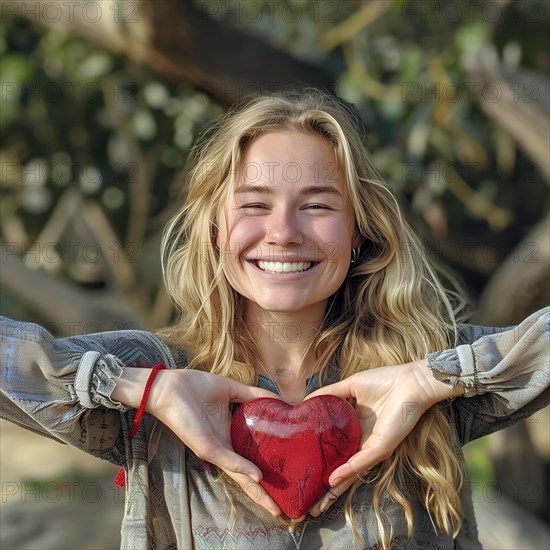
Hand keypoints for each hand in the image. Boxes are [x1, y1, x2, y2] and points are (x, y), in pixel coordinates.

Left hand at [118, 368, 282, 516]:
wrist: (170, 387)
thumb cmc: (195, 387)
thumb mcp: (231, 389)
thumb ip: (254, 394)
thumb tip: (277, 397)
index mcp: (229, 433)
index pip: (250, 455)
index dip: (266, 466)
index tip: (285, 477)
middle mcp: (224, 445)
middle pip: (246, 475)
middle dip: (263, 493)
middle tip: (282, 509)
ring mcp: (215, 449)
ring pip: (238, 476)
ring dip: (256, 491)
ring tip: (273, 506)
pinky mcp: (205, 447)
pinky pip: (226, 459)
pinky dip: (242, 468)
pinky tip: (257, 476)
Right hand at [305, 360, 462, 516]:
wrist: (411, 382)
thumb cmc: (385, 381)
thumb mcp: (350, 386)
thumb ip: (329, 393)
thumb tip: (305, 401)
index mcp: (355, 426)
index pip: (335, 447)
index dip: (321, 457)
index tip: (302, 466)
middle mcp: (362, 440)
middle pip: (341, 466)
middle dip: (327, 486)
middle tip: (309, 503)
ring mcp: (371, 446)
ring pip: (350, 472)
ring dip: (335, 488)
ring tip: (318, 504)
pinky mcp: (381, 446)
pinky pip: (362, 462)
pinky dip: (347, 471)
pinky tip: (333, 479)